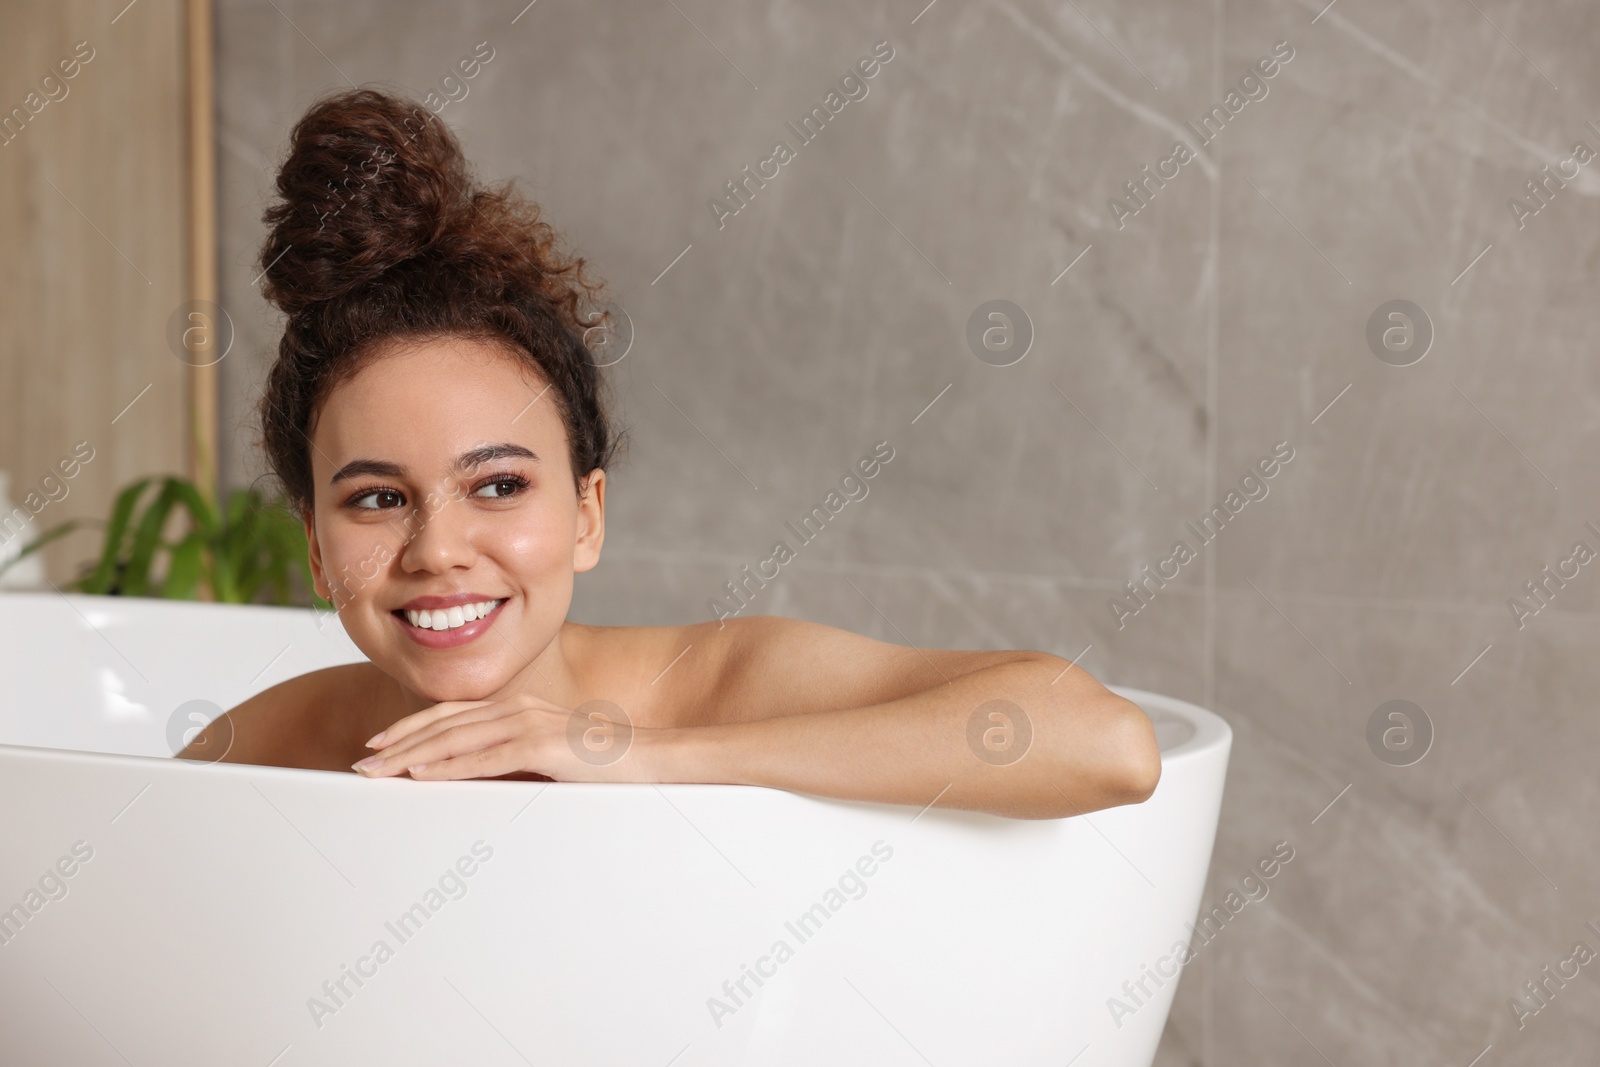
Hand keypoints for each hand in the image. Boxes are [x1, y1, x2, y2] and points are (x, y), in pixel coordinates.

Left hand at [350, 693, 654, 781]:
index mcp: (519, 708)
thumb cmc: (605, 765)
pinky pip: (485, 758)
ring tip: (378, 771)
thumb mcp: (551, 760)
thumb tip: (479, 781)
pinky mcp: (542, 747)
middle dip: (398, 742)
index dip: (412, 727)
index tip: (380, 744)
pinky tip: (421, 774)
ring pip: (456, 738)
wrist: (652, 760)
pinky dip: (448, 766)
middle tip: (363, 761)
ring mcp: (530, 724)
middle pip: (444, 723)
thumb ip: (515, 761)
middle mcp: (519, 708)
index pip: (453, 715)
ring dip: (411, 755)